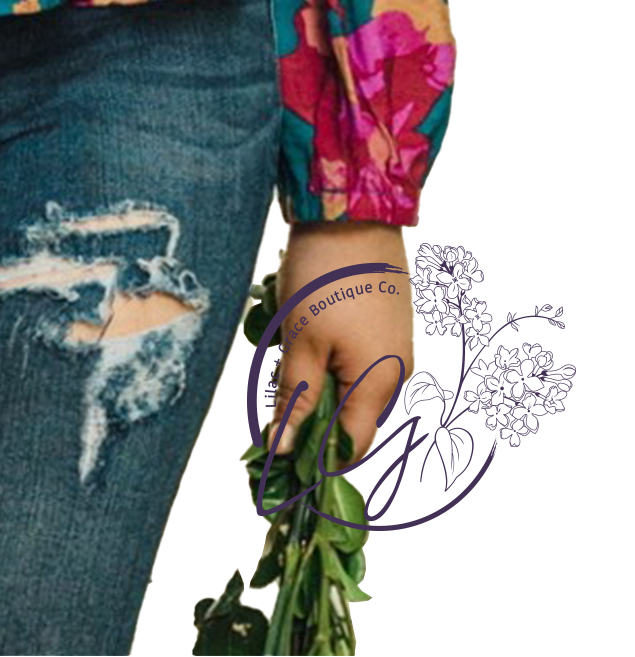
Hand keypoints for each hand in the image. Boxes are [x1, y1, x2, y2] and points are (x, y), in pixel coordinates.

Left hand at [270, 218, 414, 470]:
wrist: (352, 209)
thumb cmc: (325, 276)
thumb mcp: (301, 340)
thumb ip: (295, 399)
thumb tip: (283, 450)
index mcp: (380, 384)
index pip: (350, 447)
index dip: (314, 458)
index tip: (278, 454)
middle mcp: (395, 370)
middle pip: (346, 414)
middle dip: (307, 404)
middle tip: (271, 375)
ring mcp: (391, 343)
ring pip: (344, 380)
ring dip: (312, 371)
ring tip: (287, 333)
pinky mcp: (384, 319)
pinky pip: (351, 353)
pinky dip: (324, 347)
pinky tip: (302, 318)